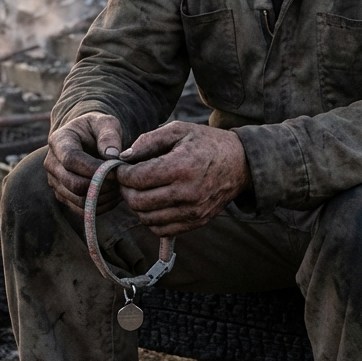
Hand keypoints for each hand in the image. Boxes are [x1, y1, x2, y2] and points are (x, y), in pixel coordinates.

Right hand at [44, 112, 123, 215]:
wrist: (86, 139)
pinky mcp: (63, 195)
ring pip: (78, 200)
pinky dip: (100, 206)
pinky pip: (81, 209)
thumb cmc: (97, 129)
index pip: (71, 159)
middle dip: (101, 185)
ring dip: (103, 197)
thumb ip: (109, 135)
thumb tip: (112, 156)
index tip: (116, 170)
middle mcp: (52, 163)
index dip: (94, 169)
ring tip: (120, 187)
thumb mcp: (106, 123)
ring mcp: (55, 181)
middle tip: (121, 180)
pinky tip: (114, 195)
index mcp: (59, 140)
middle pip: (73, 183)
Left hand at [115, 121, 250, 237]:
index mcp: (182, 166)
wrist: (241, 164)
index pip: (138, 178)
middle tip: (127, 181)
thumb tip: (123, 157)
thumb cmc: (207, 143)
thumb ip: (149, 140)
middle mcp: (188, 192)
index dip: (122, 174)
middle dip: (126, 190)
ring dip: (137, 206)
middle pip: (139, 202)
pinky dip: (151, 219)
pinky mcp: (197, 222)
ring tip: (140, 191)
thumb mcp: (179, 130)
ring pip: (147, 219)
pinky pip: (162, 230)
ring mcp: (193, 211)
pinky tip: (153, 204)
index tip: (121, 168)